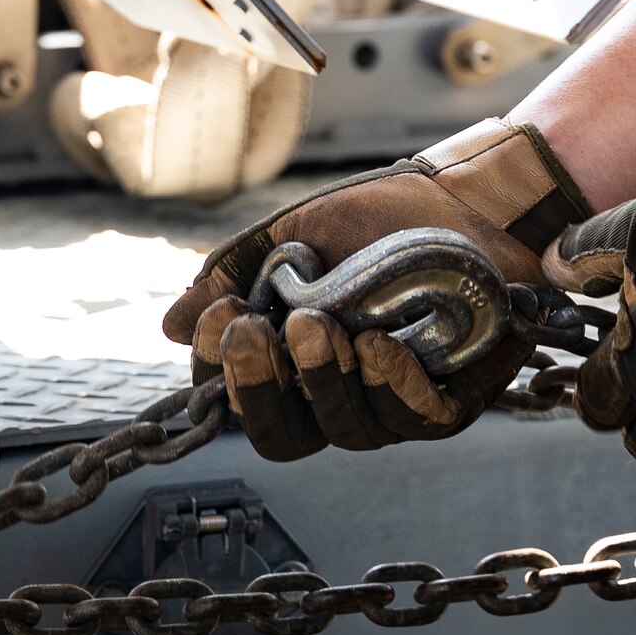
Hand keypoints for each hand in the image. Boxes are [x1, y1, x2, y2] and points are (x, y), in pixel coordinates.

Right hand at [165, 120, 588, 459]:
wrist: (463, 196)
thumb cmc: (376, 220)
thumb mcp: (292, 237)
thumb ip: (235, 275)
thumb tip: (172, 325)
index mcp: (293, 367)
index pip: (241, 401)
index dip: (223, 375)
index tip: (221, 318)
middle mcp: (338, 396)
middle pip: (284, 438)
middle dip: (262, 389)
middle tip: (255, 330)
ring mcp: (394, 404)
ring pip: (347, 430)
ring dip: (323, 378)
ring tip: (317, 321)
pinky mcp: (454, 400)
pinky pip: (418, 420)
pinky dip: (390, 386)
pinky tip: (374, 346)